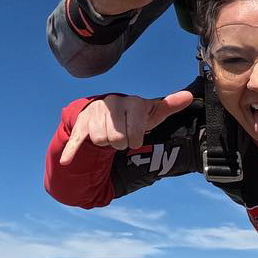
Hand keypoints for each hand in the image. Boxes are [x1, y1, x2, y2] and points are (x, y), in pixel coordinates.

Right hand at [58, 91, 194, 165]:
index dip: (135, 139)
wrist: (105, 110)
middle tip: (121, 136)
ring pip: (100, 141)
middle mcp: (111, 103)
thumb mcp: (151, 112)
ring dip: (106, 144)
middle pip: (116, 139)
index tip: (135, 136)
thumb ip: (169, 105)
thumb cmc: (133, 115)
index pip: (134, 133)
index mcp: (131, 102)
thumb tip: (189, 96)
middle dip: (120, 143)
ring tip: (109, 135)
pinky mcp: (80, 124)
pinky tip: (67, 161)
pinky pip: (76, 139)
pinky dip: (72, 151)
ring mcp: (95, 113)